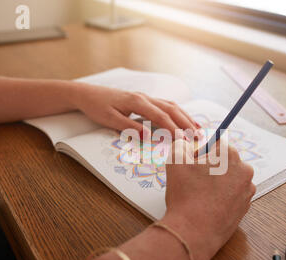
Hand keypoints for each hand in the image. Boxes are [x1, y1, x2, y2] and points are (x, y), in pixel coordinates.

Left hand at [73, 83, 198, 133]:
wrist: (87, 93)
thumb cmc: (97, 106)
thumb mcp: (109, 119)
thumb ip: (129, 127)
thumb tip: (147, 136)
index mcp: (137, 102)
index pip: (160, 116)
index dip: (174, 129)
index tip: (184, 140)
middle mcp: (144, 97)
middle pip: (171, 109)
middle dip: (186, 123)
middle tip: (198, 137)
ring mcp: (145, 97)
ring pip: (171, 106)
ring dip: (185, 117)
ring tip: (197, 129)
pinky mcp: (144, 100)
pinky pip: (165, 105)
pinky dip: (177, 113)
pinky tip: (183, 119)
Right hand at [162, 139, 255, 259]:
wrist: (194, 231)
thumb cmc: (185, 195)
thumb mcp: (175, 159)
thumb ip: (181, 143)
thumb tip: (186, 144)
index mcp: (230, 154)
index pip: (215, 143)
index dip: (201, 153)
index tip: (192, 164)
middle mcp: (244, 170)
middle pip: (224, 161)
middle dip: (210, 168)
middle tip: (193, 181)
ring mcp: (247, 190)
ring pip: (228, 179)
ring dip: (216, 183)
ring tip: (199, 195)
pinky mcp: (245, 207)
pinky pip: (232, 195)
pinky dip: (221, 198)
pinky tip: (207, 205)